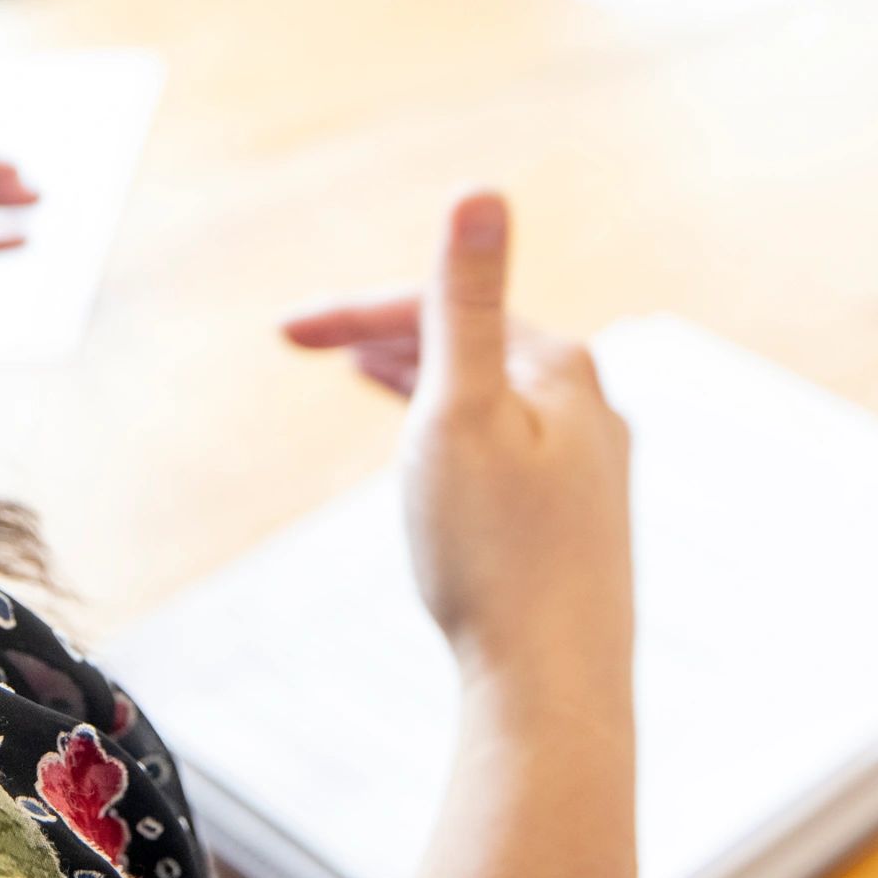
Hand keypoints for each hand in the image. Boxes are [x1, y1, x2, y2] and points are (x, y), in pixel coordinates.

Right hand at [283, 193, 631, 690]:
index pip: (445, 310)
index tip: (283, 334)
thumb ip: (464, 301)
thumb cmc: (496, 553)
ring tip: (366, 377)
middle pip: (474, 345)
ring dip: (425, 380)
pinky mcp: (582, 525)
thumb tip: (481, 190)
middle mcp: (594, 406)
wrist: (553, 687)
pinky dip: (457, 433)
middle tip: (309, 342)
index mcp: (564, 367)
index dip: (359, 315)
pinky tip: (435, 464)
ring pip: (494, 397)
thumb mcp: (461, 411)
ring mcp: (594, 469)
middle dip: (392, 336)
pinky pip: (509, 448)